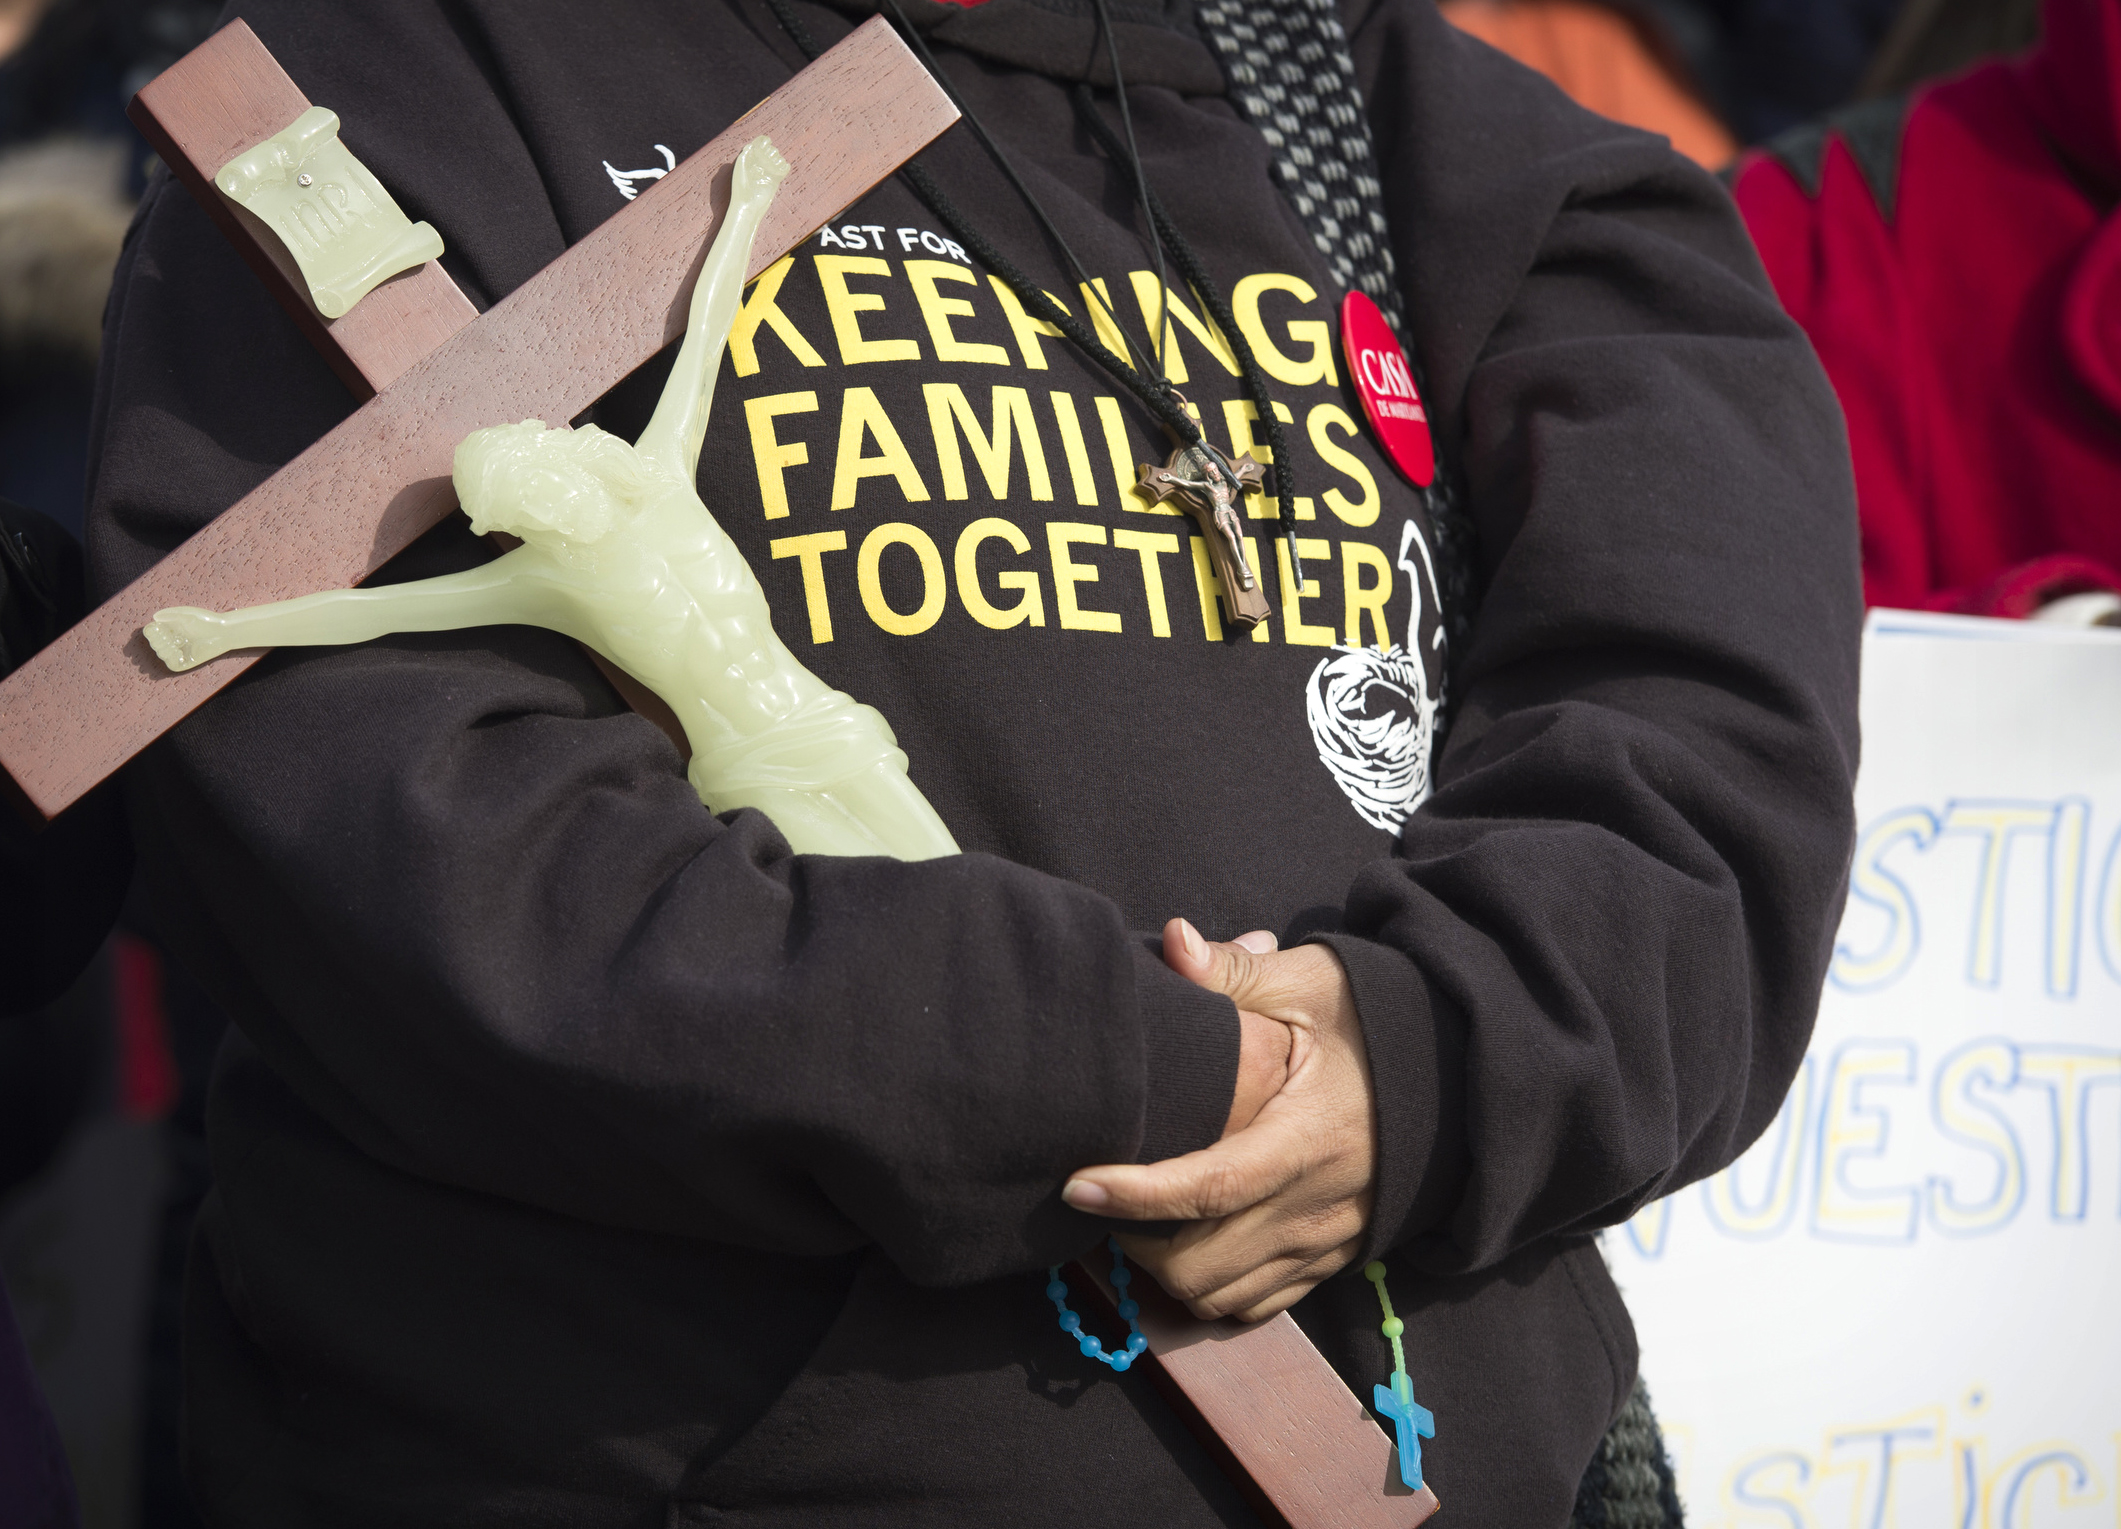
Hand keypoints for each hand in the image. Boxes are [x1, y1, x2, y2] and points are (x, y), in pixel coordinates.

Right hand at [142, 607, 223, 671]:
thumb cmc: (206, 621)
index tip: (158, 628)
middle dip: (159, 640)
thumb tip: (155, 618)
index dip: (151, 631)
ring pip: (161, 654)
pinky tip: (179, 653)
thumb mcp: (188, 614)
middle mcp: (172, 640)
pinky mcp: (186, 661)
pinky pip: (172, 664)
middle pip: (154, 643)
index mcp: (169, 628)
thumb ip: (171, 614)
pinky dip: (172, 659)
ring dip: (166, 648)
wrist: (223, 633)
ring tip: (178, 642)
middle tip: (172, 636)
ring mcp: (178, 652)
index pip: (150, 632)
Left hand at [1063, 919, 1376, 1322]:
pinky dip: (1209, 1285)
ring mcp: (1327, 1239)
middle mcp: (1319, 1203)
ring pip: (1220, 1295)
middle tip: (1103, 1193)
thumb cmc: (1371, 1022)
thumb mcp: (1310, 983)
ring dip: (1165, 1268)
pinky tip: (1186, 1239)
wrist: (1455, 1072)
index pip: (1210, 1185)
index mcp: (1310, 1136)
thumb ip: (1234, 971)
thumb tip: (1171, 940)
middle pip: (1202, 1262)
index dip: (1135, 1194)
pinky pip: (1254, 1303)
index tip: (1075, 1184)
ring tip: (1136, 1218)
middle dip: (1136, 1239)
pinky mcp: (1332, 1258)